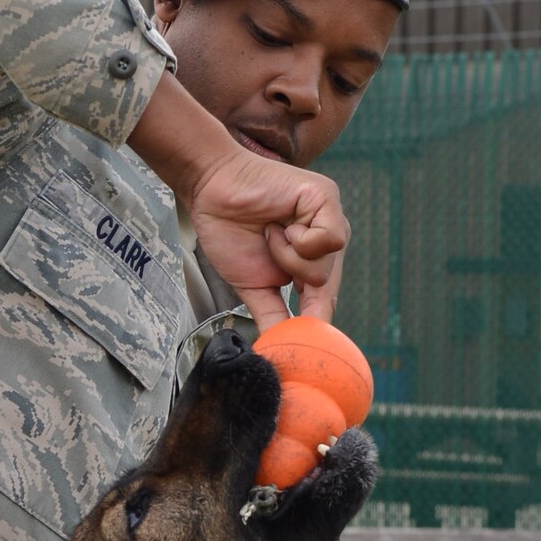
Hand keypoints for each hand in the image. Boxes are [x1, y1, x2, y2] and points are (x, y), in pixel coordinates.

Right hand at [190, 150, 347, 330]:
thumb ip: (272, 315)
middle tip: (268, 252)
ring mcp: (330, 219)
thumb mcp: (253, 285)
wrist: (210, 191)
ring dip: (288, 256)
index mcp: (313, 262)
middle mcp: (326, 241)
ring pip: (326, 268)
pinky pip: (329, 240)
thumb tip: (280, 349)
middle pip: (327, 288)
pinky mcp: (327, 199)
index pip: (324, 300)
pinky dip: (297, 239)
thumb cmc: (229, 231)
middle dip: (292, 279)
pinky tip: (280, 223)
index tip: (304, 345)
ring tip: (270, 232)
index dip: (314, 321)